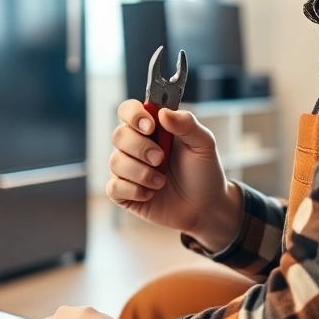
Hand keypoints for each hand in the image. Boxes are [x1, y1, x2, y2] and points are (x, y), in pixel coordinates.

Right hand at [107, 100, 241, 250]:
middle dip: (140, 148)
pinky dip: (133, 191)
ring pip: (115, 162)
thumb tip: (162, 112)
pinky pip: (113, 187)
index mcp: (152, 129)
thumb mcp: (203, 144)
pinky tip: (150, 194)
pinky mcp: (123, 193)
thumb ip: (187, 124)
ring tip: (162, 181)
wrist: (206, 208)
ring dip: (141, 173)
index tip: (150, 127)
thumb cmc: (204, 173)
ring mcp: (127, 170)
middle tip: (161, 159)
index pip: (128, 110)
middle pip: (118, 135)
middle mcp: (135, 146)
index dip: (133, 115)